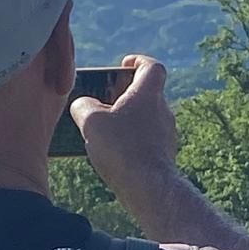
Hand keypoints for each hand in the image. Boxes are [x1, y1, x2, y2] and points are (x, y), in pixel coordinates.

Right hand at [70, 55, 179, 209]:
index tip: (124, 64)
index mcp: (148, 94)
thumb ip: (82, 105)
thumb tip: (82, 104)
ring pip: (146, 118)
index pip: (152, 67)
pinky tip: (113, 152)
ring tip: (103, 129)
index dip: (138, 61)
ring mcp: (166, 134)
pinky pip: (146, 139)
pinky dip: (131, 139)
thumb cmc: (121, 149)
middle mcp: (163, 111)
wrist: (149, 188)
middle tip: (103, 100)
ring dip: (127, 118)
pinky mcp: (163, 155)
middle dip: (125, 94)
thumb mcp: (90, 121)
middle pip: (146, 93)